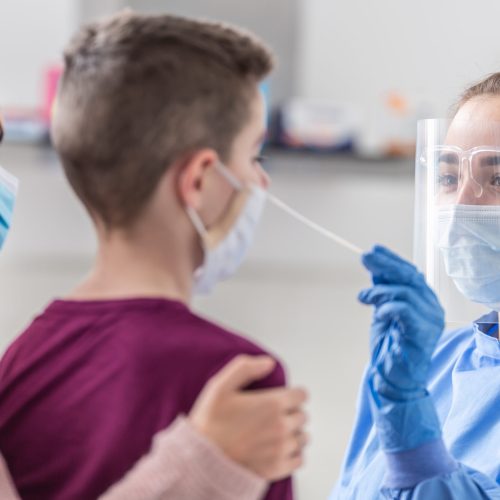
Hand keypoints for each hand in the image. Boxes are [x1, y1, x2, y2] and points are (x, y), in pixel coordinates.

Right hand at [189, 355, 308, 480]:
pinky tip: (277, 449)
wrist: (200, 461)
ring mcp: (281, 449)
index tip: (281, 398)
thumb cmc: (210, 422)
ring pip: (303, 437)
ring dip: (293, 433)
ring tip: (275, 432)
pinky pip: (299, 459)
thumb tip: (269, 362)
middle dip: (291, 413)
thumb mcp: (220, 386)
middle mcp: (282, 427)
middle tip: (273, 415)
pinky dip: (292, 453)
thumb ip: (245, 368)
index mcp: (272, 404)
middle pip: (302, 416)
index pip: (302, 395)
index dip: (292, 394)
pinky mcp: (278, 469)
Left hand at [359, 245, 444, 399]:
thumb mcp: (382, 311)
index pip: (410, 273)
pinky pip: (405, 310)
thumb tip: (374, 267)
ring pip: (405, 292)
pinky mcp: (424, 333)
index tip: (373, 250)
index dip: (391, 260)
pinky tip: (376, 313)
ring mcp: (431, 320)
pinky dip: (387, 307)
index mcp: (424, 300)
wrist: (392, 377)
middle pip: (410, 277)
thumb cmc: (389, 345)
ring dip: (379, 291)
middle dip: (385, 264)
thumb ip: (383, 291)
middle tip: (365, 257)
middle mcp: (432, 307)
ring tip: (363, 298)